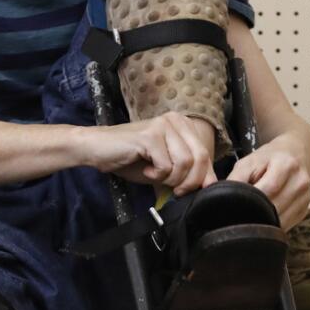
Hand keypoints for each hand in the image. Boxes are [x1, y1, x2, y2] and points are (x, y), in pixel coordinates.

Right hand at [92, 112, 217, 195]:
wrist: (98, 150)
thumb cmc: (131, 158)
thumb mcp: (166, 167)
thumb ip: (187, 171)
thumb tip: (210, 184)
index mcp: (182, 124)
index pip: (206, 154)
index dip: (203, 177)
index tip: (187, 190)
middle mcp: (175, 120)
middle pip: (200, 158)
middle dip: (189, 181)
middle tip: (174, 189)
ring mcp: (163, 126)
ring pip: (185, 163)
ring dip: (170, 178)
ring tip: (155, 175)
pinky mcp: (150, 136)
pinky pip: (166, 165)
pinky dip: (157, 175)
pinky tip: (146, 170)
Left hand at [227, 139, 309, 230]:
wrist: (296, 152)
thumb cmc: (268, 157)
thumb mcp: (248, 162)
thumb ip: (236, 179)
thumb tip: (223, 200)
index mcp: (286, 166)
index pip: (267, 191)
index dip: (250, 202)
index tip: (235, 208)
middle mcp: (300, 182)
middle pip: (275, 209)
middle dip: (256, 214)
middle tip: (239, 217)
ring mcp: (306, 198)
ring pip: (281, 221)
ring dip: (264, 223)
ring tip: (251, 217)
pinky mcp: (305, 209)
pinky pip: (287, 224)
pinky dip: (273, 225)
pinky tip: (264, 219)